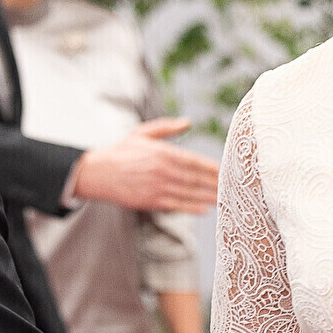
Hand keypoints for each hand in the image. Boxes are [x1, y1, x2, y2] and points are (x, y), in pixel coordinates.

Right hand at [69, 117, 219, 214]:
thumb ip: (167, 128)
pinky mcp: (150, 201)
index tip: (228, 171)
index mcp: (163, 152)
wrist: (97, 172)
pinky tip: (205, 209)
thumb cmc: (121, 152)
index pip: (195, 161)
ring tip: (226, 200)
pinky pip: (176, 205)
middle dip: (216, 184)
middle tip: (234, 188)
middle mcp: (162, 170)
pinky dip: (192, 207)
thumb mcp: (142, 133)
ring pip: (189, 193)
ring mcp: (157, 187)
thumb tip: (188, 122)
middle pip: (196, 178)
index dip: (213, 168)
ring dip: (209, 197)